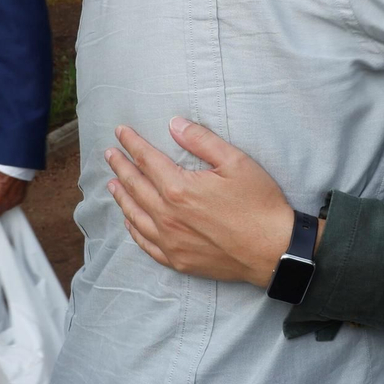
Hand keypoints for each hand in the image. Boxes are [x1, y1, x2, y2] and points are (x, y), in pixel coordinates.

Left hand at [105, 118, 298, 287]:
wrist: (274, 250)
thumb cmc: (259, 203)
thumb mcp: (236, 162)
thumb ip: (201, 140)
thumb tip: (174, 124)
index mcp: (179, 188)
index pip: (147, 160)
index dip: (132, 143)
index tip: (120, 132)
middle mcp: (167, 216)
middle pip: (135, 186)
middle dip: (120, 167)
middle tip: (109, 154)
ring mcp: (170, 241)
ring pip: (135, 215)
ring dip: (121, 197)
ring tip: (112, 184)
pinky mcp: (178, 260)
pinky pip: (146, 243)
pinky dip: (133, 229)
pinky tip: (129, 221)